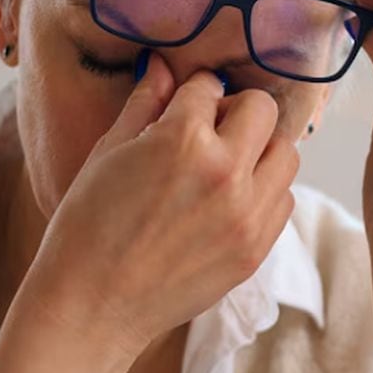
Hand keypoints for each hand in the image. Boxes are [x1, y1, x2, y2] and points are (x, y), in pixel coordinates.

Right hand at [20, 51, 300, 363]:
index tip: (183, 106)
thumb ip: (144, 105)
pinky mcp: (255, 249)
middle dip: (236, 112)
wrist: (92, 305)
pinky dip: (264, 192)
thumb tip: (163, 66)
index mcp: (183, 139)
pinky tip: (229, 203)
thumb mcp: (108, 153)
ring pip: (285, 154)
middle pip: (262, 110)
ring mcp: (247, 215)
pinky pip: (283, 200)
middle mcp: (225, 172)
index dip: (192, 94)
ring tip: (225, 168)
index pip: (209, 86)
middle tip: (209, 132)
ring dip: (259, 151)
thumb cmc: (87, 226)